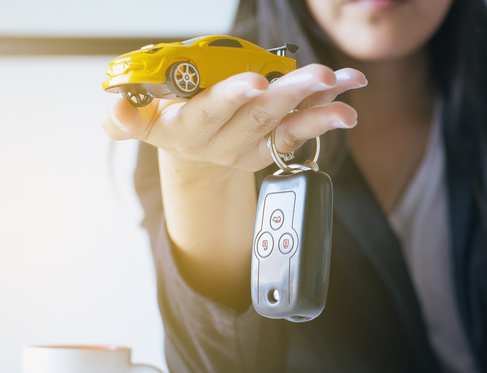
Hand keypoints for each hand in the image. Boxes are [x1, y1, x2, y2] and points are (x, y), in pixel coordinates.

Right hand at [101, 64, 366, 169]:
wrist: (194, 161)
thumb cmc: (168, 124)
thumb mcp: (138, 123)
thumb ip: (123, 119)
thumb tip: (115, 111)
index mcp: (189, 129)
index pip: (210, 112)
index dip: (231, 98)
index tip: (254, 81)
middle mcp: (226, 141)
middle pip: (260, 116)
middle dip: (292, 94)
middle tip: (321, 76)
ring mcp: (255, 147)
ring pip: (289, 126)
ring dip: (321, 107)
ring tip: (347, 87)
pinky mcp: (276, 146)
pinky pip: (304, 129)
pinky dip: (327, 112)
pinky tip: (349, 96)